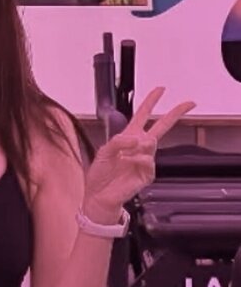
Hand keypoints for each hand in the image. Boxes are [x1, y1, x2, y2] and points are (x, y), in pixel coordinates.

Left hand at [84, 87, 195, 215]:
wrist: (99, 197)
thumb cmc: (100, 176)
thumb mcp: (103, 152)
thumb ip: (117, 140)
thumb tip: (136, 138)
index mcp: (128, 138)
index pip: (142, 115)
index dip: (151, 101)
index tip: (160, 90)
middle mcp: (138, 148)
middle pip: (161, 126)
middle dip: (174, 114)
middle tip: (188, 104)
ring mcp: (144, 161)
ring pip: (151, 143)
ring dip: (138, 144)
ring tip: (125, 154)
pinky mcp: (146, 174)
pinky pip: (148, 160)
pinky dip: (137, 159)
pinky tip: (128, 161)